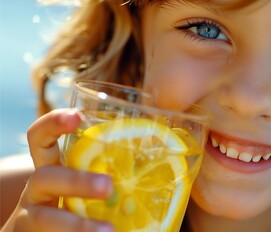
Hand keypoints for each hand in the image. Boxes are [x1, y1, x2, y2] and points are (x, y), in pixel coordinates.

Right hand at [2, 109, 113, 231]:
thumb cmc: (76, 201)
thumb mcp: (87, 181)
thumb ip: (114, 169)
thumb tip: (171, 155)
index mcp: (52, 167)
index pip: (42, 138)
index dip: (54, 123)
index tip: (78, 116)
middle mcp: (37, 188)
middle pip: (45, 177)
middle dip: (77, 181)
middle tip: (108, 187)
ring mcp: (32, 217)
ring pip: (46, 218)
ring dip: (78, 226)